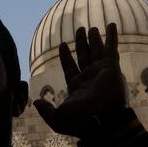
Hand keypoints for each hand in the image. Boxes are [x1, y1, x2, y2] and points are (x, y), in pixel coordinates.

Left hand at [34, 24, 127, 138]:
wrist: (103, 122)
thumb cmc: (80, 122)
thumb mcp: (57, 118)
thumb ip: (46, 110)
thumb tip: (36, 102)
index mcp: (76, 87)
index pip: (70, 67)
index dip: (65, 56)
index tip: (61, 44)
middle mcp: (89, 78)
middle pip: (83, 55)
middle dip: (81, 43)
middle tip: (80, 30)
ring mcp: (101, 72)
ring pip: (96, 50)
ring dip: (94, 39)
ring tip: (92, 27)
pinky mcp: (112, 67)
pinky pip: (111, 48)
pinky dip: (111, 36)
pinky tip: (111, 24)